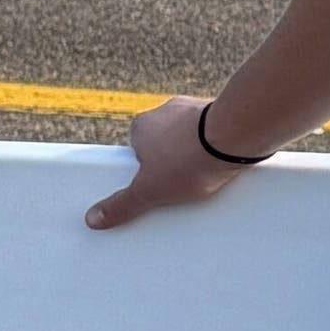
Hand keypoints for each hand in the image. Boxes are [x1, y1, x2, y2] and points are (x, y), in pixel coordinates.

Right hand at [85, 97, 252, 230]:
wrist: (236, 136)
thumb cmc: (190, 158)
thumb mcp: (149, 190)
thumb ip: (122, 205)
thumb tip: (93, 219)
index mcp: (142, 125)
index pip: (137, 150)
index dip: (147, 169)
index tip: (157, 184)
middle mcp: (167, 111)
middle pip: (166, 144)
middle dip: (173, 164)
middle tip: (182, 186)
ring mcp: (197, 110)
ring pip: (193, 139)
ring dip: (199, 155)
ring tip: (207, 179)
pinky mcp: (225, 115)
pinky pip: (217, 135)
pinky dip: (220, 149)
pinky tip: (225, 167)